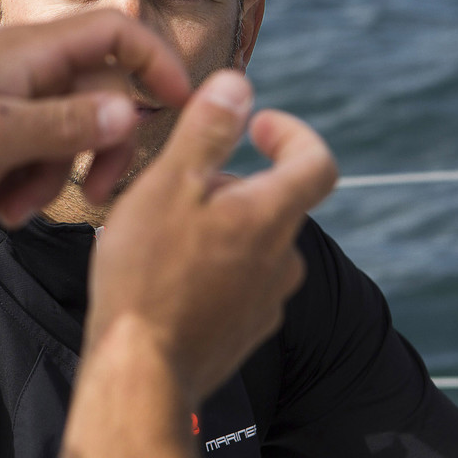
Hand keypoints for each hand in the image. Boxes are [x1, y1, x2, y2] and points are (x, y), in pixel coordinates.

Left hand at [0, 9, 192, 225]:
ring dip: (51, 177)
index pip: (118, 33)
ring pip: (64, 132)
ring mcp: (6, 94)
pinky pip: (31, 149)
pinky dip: (23, 180)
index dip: (158, 63)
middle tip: (94, 197)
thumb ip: (69, 125)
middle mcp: (25, 65)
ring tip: (12, 212)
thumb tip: (131, 113)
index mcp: (32, 51)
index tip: (181, 107)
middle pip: (98, 95)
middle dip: (97, 151)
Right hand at [88, 69, 336, 403]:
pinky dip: (210, 270)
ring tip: (160, 234)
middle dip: (230, 183)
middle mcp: (282, 260)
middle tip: (172, 185)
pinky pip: (237, 285)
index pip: (317, 162)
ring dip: (217, 229)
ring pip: (251, 245)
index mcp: (271, 216)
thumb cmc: (147, 275)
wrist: (140, 374)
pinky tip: (164, 278)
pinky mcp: (244, 333)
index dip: (292, 134)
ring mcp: (267, 302)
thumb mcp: (168, 186)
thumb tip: (239, 84)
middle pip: (272, 202)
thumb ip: (207, 131)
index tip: (256, 125)